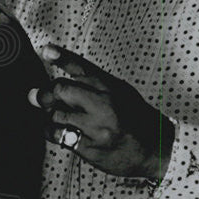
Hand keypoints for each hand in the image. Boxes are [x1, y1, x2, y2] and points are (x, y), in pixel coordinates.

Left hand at [28, 45, 173, 179]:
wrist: (156, 148)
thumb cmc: (135, 118)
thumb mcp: (119, 92)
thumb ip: (91, 84)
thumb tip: (58, 81)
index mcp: (111, 87)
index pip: (82, 67)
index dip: (61, 56)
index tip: (46, 50)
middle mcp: (104, 104)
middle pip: (61, 89)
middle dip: (47, 93)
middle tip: (42, 97)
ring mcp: (97, 127)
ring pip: (56, 113)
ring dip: (50, 114)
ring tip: (57, 117)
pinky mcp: (90, 147)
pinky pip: (58, 135)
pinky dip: (52, 131)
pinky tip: (59, 131)